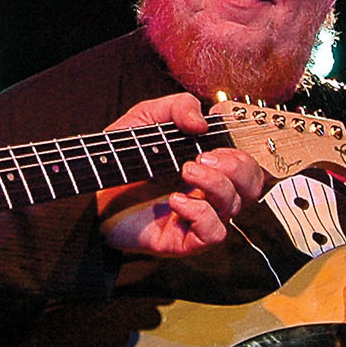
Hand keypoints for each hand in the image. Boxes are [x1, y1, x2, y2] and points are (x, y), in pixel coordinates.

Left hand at [96, 93, 270, 257]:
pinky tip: (176, 200)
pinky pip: (214, 233)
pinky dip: (201, 214)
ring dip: (216, 185)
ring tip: (185, 170)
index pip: (248, 164)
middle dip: (237, 168)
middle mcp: (209, 192)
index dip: (243, 154)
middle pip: (252, 185)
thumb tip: (202, 122)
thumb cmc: (122, 156)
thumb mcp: (146, 118)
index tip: (216, 142)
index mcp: (209, 165)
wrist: (93, 188)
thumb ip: (177, 107)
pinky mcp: (184, 239)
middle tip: (203, 158)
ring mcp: (198, 217)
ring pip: (235, 206)